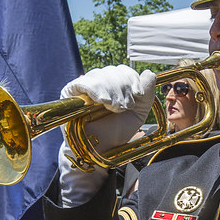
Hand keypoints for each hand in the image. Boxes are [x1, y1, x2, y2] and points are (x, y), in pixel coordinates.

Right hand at [57, 67, 155, 205]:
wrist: (99, 149)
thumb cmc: (116, 133)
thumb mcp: (137, 114)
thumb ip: (147, 94)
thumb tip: (149, 73)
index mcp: (115, 85)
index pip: (123, 71)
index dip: (132, 79)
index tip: (138, 94)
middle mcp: (99, 83)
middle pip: (112, 71)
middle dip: (123, 87)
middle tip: (124, 106)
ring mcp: (84, 87)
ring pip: (100, 75)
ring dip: (111, 90)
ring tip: (113, 107)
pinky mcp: (70, 92)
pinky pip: (83, 83)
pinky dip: (96, 89)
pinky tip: (102, 101)